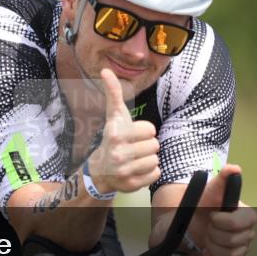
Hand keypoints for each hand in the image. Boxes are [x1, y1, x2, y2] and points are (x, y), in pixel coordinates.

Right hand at [85, 69, 160, 193]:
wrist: (101, 169)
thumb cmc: (113, 137)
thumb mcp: (114, 116)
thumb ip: (113, 93)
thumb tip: (105, 70)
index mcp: (116, 134)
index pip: (150, 130)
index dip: (145, 131)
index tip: (133, 134)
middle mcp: (118, 153)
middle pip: (154, 145)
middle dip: (147, 145)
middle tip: (134, 147)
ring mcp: (124, 171)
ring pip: (155, 160)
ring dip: (148, 158)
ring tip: (135, 158)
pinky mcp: (131, 185)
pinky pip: (155, 174)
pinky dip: (150, 172)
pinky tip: (137, 169)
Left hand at [186, 164, 256, 255]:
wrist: (192, 223)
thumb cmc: (204, 204)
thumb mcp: (211, 189)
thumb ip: (222, 178)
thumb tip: (234, 168)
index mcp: (247, 215)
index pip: (240, 224)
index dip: (222, 222)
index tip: (213, 215)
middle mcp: (249, 233)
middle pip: (233, 242)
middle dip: (214, 234)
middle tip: (208, 227)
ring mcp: (243, 248)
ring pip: (229, 255)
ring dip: (212, 247)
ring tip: (207, 237)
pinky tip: (207, 251)